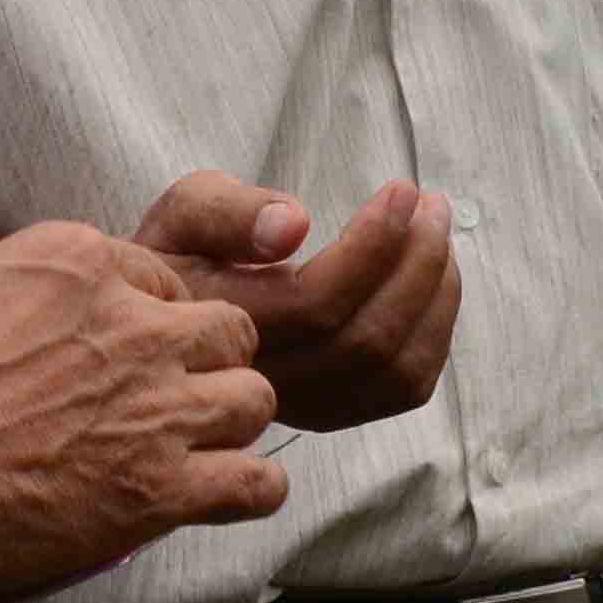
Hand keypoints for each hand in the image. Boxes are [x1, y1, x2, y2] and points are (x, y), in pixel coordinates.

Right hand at [0, 225, 281, 602]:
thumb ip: (1, 300)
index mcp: (76, 259)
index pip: (160, 278)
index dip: (146, 320)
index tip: (120, 356)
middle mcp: (132, 321)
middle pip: (225, 330)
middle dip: (205, 363)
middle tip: (166, 401)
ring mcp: (156, 404)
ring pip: (253, 397)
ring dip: (227, 425)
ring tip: (193, 451)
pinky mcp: (162, 488)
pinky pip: (257, 484)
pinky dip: (248, 491)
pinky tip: (217, 497)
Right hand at [131, 172, 456, 435]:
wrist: (166, 325)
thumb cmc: (180, 257)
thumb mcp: (182, 215)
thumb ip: (226, 212)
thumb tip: (293, 225)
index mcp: (227, 328)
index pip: (317, 302)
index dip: (373, 245)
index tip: (400, 190)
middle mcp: (266, 381)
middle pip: (366, 340)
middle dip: (418, 264)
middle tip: (431, 205)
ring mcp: (304, 406)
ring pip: (395, 371)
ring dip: (436, 297)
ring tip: (436, 233)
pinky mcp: (332, 412)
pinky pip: (404, 389)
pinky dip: (435, 333)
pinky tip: (433, 283)